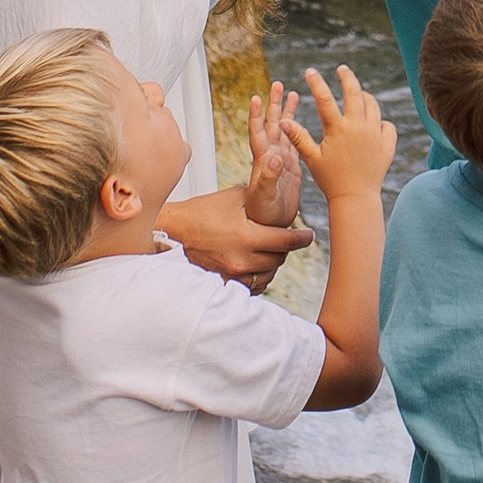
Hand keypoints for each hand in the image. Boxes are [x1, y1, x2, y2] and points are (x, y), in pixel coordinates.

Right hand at [158, 185, 311, 293]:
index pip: (286, 240)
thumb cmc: (202, 211)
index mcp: (247, 236)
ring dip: (273, 263)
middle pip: (279, 258)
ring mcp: (232, 274)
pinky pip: (252, 285)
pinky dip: (259, 276)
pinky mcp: (224, 283)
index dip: (302, 238)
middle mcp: (242, 259)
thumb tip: (281, 197)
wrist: (173, 232)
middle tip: (289, 239)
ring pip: (268, 274)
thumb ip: (259, 199)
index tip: (309, 235)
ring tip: (273, 251)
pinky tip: (259, 264)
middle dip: (286, 248)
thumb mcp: (233, 197)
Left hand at [244, 83, 303, 229]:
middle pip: (271, 124)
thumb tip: (274, 157)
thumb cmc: (263, 215)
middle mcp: (270, 157)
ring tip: (292, 92)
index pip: (257, 132)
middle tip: (277, 84)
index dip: (256, 116)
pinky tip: (301, 117)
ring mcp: (280, 160)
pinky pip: (294, 141)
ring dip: (286, 112)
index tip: (256, 97)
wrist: (272, 227)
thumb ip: (269, 176)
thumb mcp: (266, 195)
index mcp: (262, 161)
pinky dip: (297, 128)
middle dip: (274, 104)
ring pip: (284, 130)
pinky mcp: (291, 167)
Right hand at [283, 66, 397, 203]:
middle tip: (342, 69)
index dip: (316, 83)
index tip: (309, 71)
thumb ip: (298, 137)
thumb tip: (282, 121)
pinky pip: (386, 125)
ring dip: (364, 96)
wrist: (355, 198)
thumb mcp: (311, 158)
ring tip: (358, 94)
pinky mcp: (387, 144)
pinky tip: (373, 122)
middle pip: (354, 92)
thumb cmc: (330, 179)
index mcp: (338, 130)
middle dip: (347, 77)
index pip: (325, 99)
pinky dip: (380, 121)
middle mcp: (358, 127)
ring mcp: (375, 134)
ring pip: (372, 105)